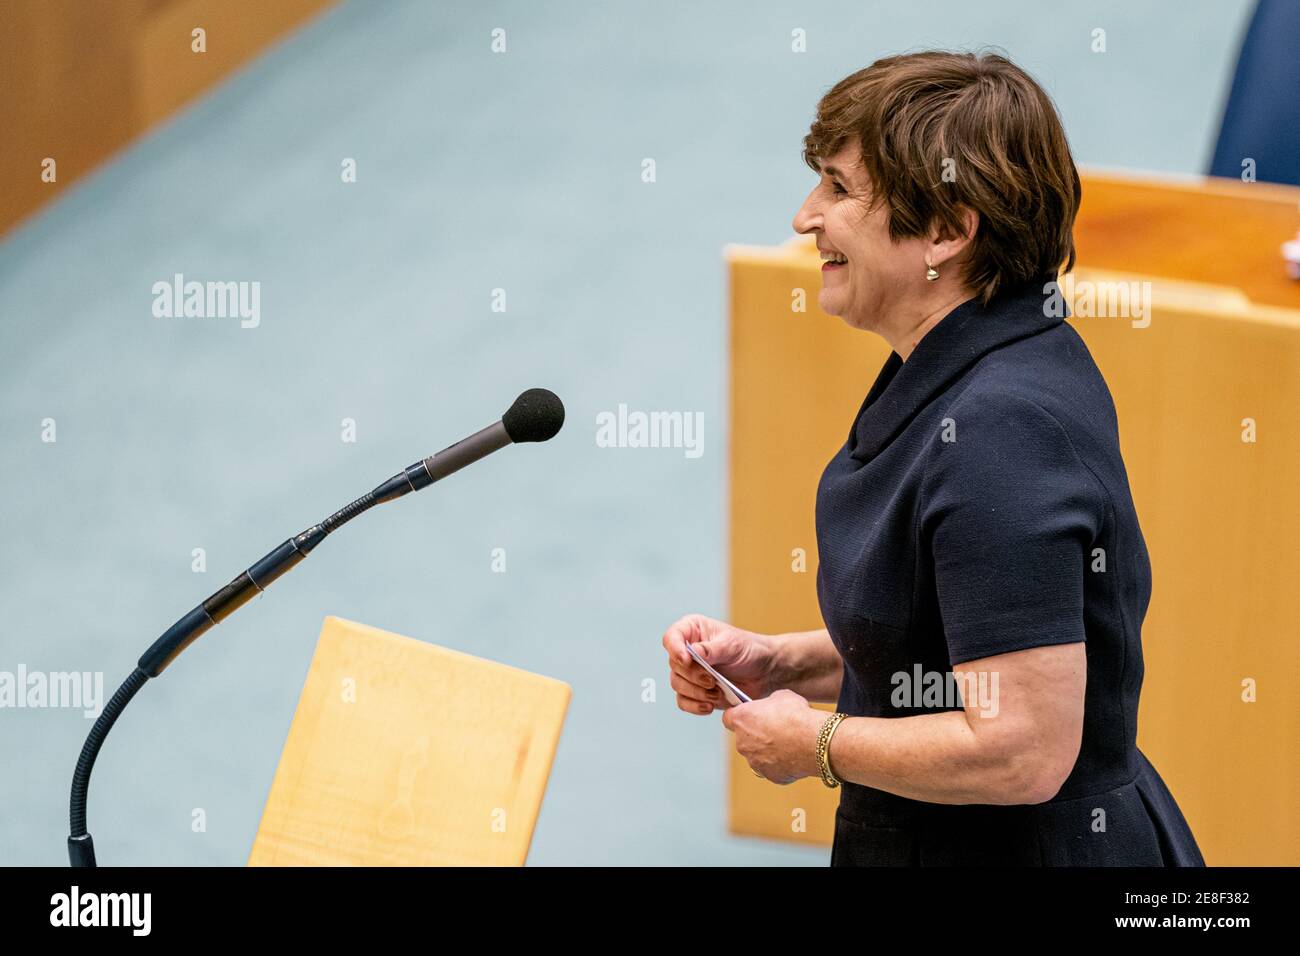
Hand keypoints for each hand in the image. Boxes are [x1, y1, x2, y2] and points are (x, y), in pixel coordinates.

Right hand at [661, 614, 777, 715]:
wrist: (765, 673)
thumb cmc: (750, 651)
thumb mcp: (732, 645)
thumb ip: (711, 649)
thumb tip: (692, 652)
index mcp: (693, 630)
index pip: (671, 637)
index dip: (675, 649)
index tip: (686, 660)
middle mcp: (687, 650)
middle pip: (674, 665)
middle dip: (693, 675)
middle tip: (712, 680)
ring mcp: (689, 672)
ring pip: (677, 684)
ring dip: (696, 692)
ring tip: (717, 693)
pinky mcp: (695, 692)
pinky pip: (683, 701)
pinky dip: (695, 705)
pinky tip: (710, 706)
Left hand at [721, 689, 823, 784]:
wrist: (814, 741)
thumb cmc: (797, 716)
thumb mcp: (781, 696)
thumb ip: (770, 703)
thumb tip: (773, 707)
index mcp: (741, 720)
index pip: (729, 717)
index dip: (740, 715)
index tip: (749, 714)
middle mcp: (743, 743)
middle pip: (744, 738)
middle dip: (757, 734)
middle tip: (776, 729)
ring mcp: (755, 763)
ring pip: (758, 755)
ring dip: (768, 750)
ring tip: (789, 743)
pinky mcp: (770, 776)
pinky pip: (773, 768)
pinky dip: (781, 763)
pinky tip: (796, 755)